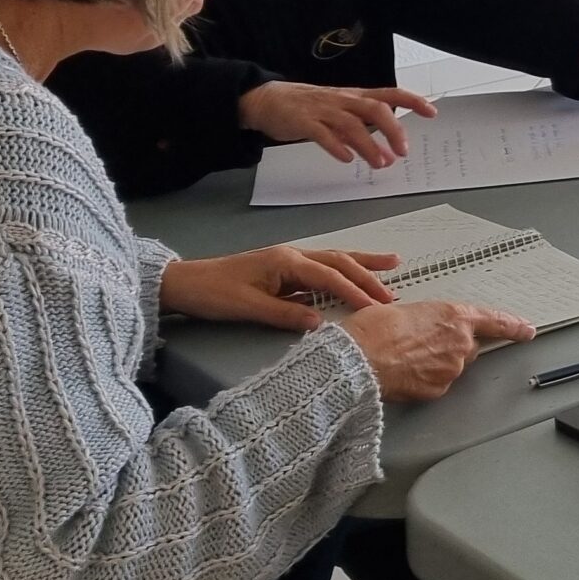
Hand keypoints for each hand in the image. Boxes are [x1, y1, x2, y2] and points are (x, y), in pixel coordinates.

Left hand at [160, 246, 401, 332]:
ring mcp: (288, 261)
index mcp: (287, 261)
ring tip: (391, 264)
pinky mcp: (283, 270)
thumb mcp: (248, 308)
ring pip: (333, 260)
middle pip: (339, 262)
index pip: (330, 277)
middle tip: (394, 292)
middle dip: (368, 276)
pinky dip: (342, 273)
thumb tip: (321, 323)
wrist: (184, 284)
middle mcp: (292, 256)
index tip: (377, 308)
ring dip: (362, 265)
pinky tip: (353, 276)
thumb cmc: (214, 294)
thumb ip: (286, 315)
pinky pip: (321, 270)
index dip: (355, 292)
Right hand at [239, 80, 435, 168]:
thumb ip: (363, 128)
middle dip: (393, 129)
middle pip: (375, 109)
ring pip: (352, 124)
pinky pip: (322, 133)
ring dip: (369, 145)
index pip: (390, 94)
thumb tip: (388, 149)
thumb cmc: (309, 106)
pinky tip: (347, 159)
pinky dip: (337, 146)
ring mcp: (323, 110)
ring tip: (381, 163)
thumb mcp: (340, 112)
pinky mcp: (303, 121)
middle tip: (403, 151)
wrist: (267, 99)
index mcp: (355, 96)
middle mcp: (343, 101)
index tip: (432, 111)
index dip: (412, 100)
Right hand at [339, 299, 531, 401]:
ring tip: (403, 356)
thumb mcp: (405, 310)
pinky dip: (424, 379)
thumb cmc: (374, 329)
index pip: (495, 321)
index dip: (514, 326)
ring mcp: (451, 369)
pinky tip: (404, 372)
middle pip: (468, 347)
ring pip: (452, 366)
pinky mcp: (438, 389)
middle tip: (419, 342)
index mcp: (455, 316)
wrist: (358, 358)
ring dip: (435, 362)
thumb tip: (426, 328)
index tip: (527, 330)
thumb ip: (428, 320)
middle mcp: (460, 344)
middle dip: (450, 345)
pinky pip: (437, 383)